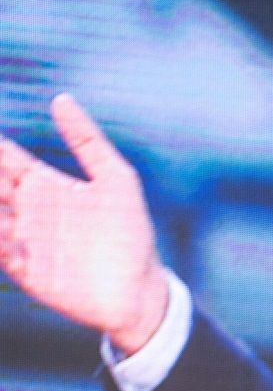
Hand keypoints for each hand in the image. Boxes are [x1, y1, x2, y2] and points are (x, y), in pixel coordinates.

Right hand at [0, 94, 167, 351]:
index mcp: (45, 185)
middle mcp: (30, 211)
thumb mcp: (116, 179)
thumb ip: (87, 141)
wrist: (140, 291)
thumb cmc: (131, 233)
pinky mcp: (28, 273)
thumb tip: (60, 99)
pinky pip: (2, 252)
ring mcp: (26, 242)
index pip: (6, 158)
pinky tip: (1, 228)